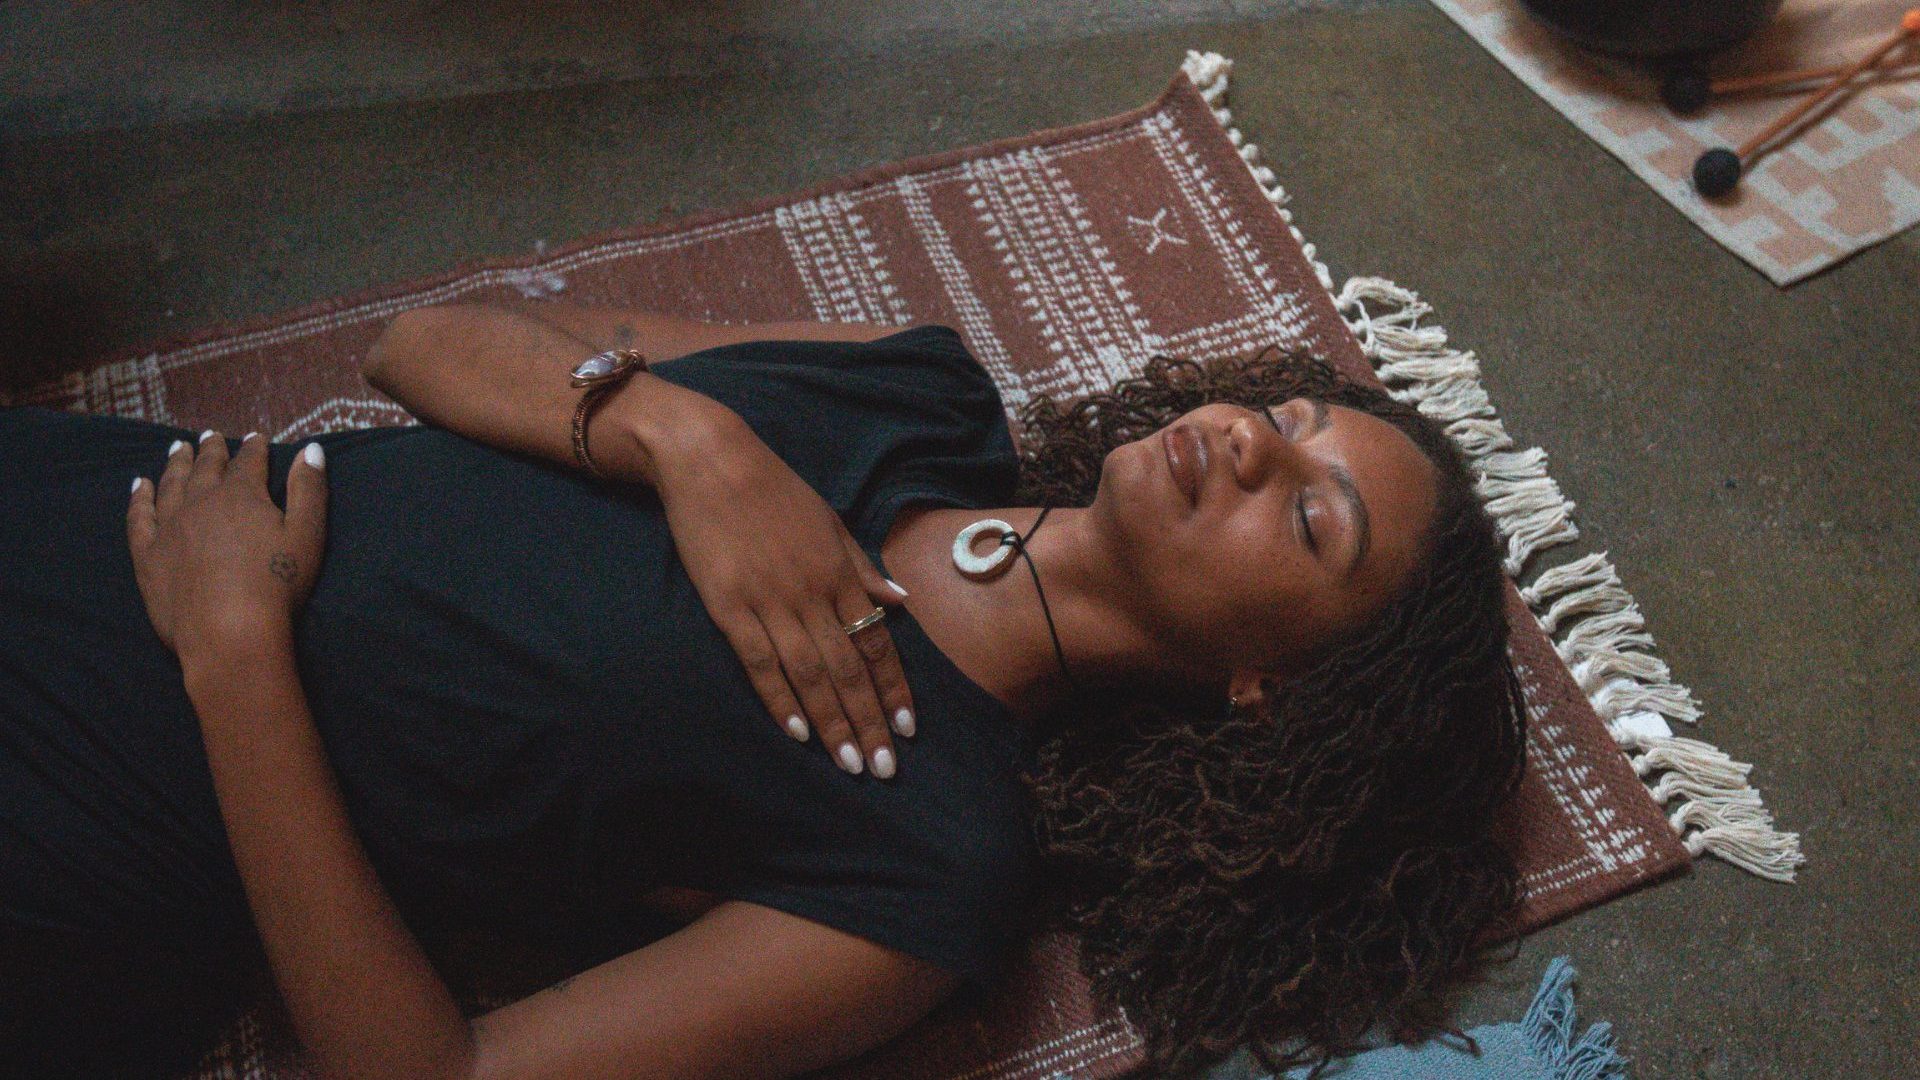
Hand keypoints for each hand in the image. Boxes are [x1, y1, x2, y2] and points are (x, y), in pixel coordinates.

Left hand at [127, 430, 328, 657]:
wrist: (228, 631)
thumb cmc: (277, 585)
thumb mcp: (307, 535)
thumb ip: (309, 490)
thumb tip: (310, 449)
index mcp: (242, 495)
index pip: (248, 461)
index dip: (254, 448)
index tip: (256, 437)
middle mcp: (201, 501)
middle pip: (206, 467)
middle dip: (211, 450)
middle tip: (210, 436)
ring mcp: (170, 526)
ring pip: (171, 484)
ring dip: (175, 464)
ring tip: (177, 449)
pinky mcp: (148, 553)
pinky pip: (140, 517)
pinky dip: (139, 498)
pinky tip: (139, 486)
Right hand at [646, 407, 916, 779]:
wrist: (712, 460)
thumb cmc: (773, 490)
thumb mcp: (830, 521)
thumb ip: (862, 567)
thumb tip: (900, 603)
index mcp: (840, 572)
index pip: (877, 643)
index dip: (894, 689)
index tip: (910, 729)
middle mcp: (813, 592)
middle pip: (850, 669)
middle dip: (870, 722)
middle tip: (886, 768)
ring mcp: (771, 600)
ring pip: (811, 674)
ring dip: (833, 723)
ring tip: (850, 765)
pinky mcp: (729, 605)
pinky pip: (760, 663)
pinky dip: (780, 700)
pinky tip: (797, 733)